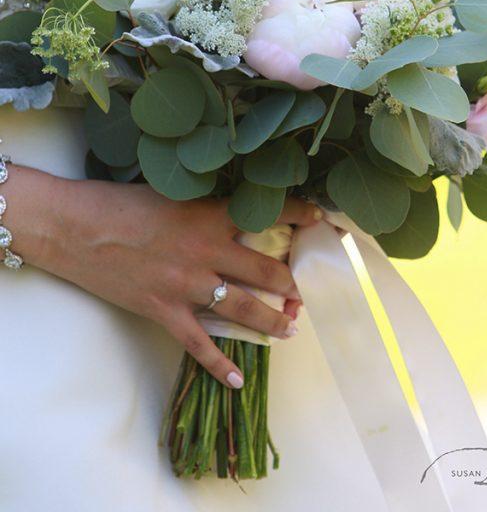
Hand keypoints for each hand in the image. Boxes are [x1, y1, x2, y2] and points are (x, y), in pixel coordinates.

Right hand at [6, 167, 320, 388]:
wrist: (77, 228)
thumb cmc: (121, 202)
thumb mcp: (174, 193)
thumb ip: (206, 205)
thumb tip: (235, 210)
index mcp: (210, 216)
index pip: (268, 214)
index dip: (300, 216)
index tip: (322, 220)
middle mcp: (207, 252)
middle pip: (265, 271)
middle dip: (293, 282)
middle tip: (309, 289)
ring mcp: (187, 286)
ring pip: (243, 308)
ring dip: (272, 320)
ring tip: (291, 327)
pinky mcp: (164, 312)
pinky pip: (199, 345)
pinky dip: (220, 365)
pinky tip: (238, 380)